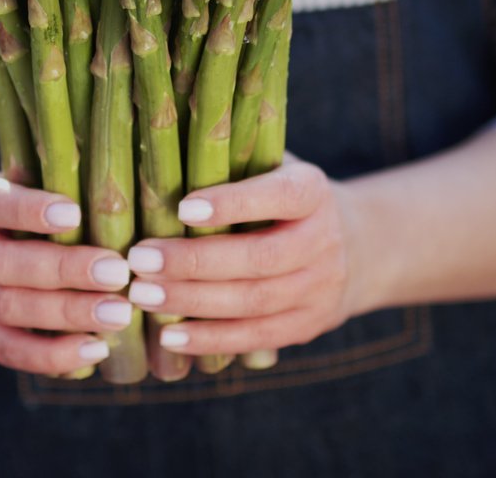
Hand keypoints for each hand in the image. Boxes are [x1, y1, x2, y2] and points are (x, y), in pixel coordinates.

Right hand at [0, 174, 134, 373]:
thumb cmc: (39, 215)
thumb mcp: (45, 188)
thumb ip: (73, 184)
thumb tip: (126, 184)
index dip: (27, 210)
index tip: (74, 214)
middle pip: (5, 264)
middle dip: (64, 270)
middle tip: (119, 273)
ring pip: (9, 308)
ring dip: (67, 314)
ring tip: (119, 314)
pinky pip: (9, 350)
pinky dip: (51, 355)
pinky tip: (95, 350)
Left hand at [125, 157, 366, 356]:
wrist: (356, 247)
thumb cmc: (282, 199)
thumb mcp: (271, 168)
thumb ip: (231, 164)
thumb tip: (158, 156)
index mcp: (312, 191)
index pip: (279, 196)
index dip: (233, 203)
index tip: (182, 207)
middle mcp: (323, 240)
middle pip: (259, 258)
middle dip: (194, 262)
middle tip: (140, 260)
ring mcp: (320, 288)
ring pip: (254, 302)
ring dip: (193, 302)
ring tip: (142, 296)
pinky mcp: (308, 325)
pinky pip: (257, 337)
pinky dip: (211, 340)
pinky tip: (169, 336)